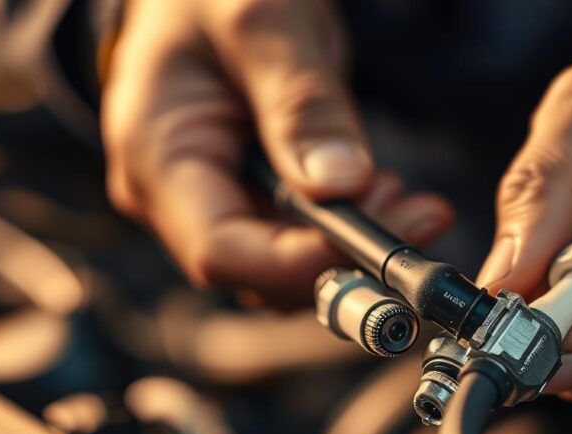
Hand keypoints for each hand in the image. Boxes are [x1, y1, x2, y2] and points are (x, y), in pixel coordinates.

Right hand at [102, 0, 452, 307]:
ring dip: (351, 246)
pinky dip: (345, 227)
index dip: (302, 263)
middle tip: (416, 213)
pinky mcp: (244, 197)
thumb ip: (301, 102)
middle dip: (341, 256)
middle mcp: (172, 198)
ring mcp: (210, 200)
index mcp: (155, 157)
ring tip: (404, 196)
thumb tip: (342, 184)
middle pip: (258, 271)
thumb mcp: (262, 20)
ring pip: (284, 264)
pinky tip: (381, 190)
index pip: (220, 252)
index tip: (381, 240)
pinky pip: (296, 237)